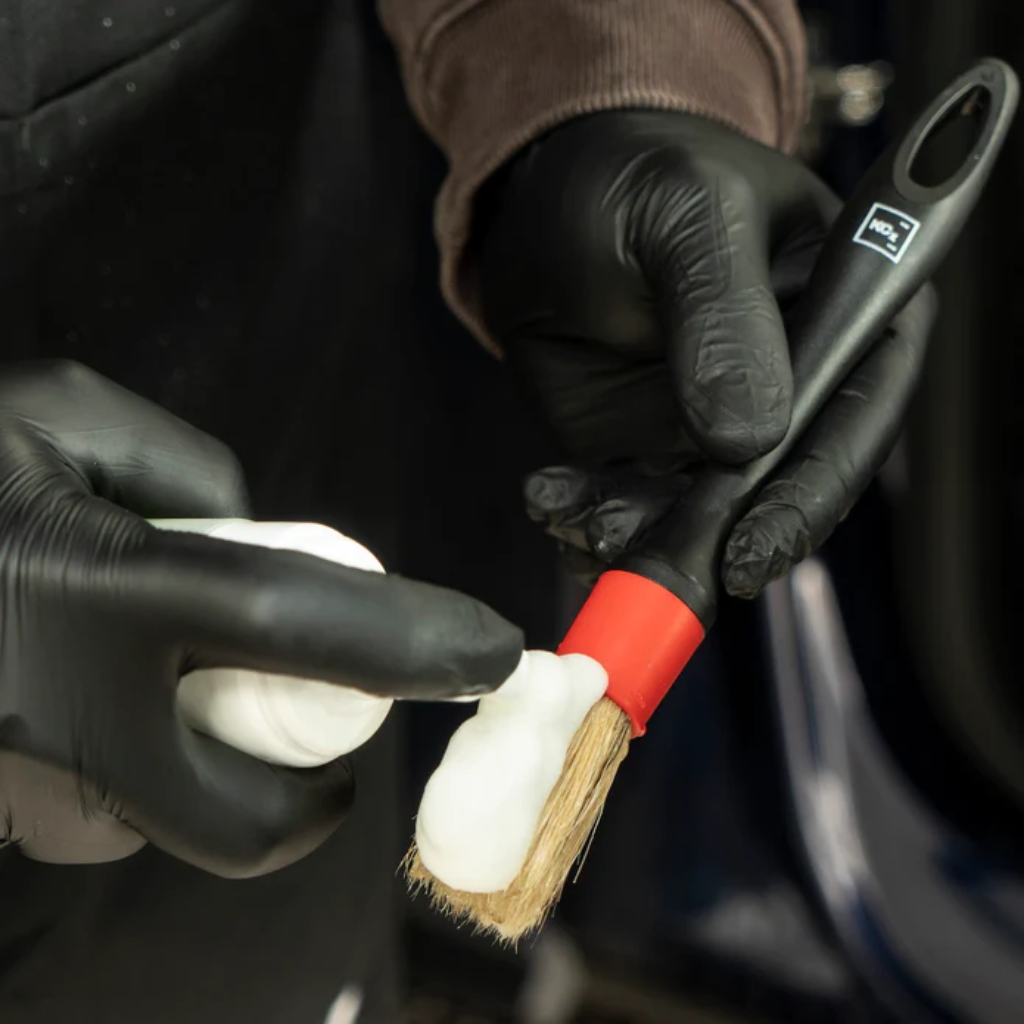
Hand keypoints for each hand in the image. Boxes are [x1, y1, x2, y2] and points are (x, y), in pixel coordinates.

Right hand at [0, 362, 521, 874]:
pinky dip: (131, 763)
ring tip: (159, 676)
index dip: (416, 643)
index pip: (304, 625)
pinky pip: (101, 810)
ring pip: (170, 823)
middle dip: (307, 786)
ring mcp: (19, 790)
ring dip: (204, 765)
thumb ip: (192, 479)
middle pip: (259, 817)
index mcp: (95, 589)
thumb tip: (266, 549)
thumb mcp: (66, 419)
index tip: (493, 651)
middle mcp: (61, 720)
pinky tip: (88, 687)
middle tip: (308, 716)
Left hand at [478, 111, 934, 596]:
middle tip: (654, 563)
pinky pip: (632, 508)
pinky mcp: (650, 449)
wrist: (546, 199)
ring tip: (576, 511)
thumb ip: (723, 316)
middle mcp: (792, 383)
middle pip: (780, 488)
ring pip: (699, 515)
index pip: (858, 417)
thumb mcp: (687, 215)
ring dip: (639, 533)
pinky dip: (591, 521)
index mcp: (846, 311)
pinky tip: (552, 498)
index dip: (813, 493)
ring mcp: (719, 425)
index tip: (753, 546)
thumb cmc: (633, 175)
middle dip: (714, 535)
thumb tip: (749, 437)